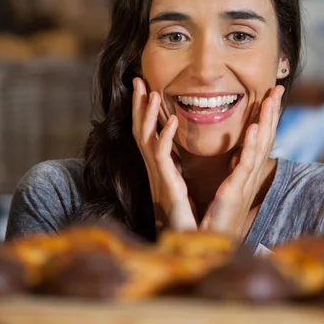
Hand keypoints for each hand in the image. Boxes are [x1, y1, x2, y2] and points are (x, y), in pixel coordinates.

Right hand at [131, 78, 197, 231]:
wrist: (185, 242)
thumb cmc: (186, 217)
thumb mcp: (180, 186)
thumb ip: (177, 168)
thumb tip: (180, 154)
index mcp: (160, 168)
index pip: (148, 133)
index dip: (144, 112)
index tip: (145, 89)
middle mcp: (155, 170)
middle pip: (141, 131)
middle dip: (139, 106)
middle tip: (137, 81)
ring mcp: (158, 176)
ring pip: (146, 139)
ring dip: (148, 115)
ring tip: (151, 92)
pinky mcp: (165, 185)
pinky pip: (161, 157)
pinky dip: (165, 137)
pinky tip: (171, 120)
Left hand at [199, 85, 284, 237]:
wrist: (212, 246)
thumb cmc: (218, 220)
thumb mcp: (228, 189)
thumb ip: (235, 170)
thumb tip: (239, 153)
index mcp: (245, 173)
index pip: (259, 138)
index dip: (266, 116)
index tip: (270, 94)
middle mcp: (249, 176)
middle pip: (265, 137)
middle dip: (271, 112)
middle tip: (278, 88)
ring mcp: (245, 183)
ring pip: (260, 147)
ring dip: (266, 122)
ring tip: (270, 99)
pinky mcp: (235, 192)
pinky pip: (246, 166)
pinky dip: (252, 146)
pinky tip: (255, 128)